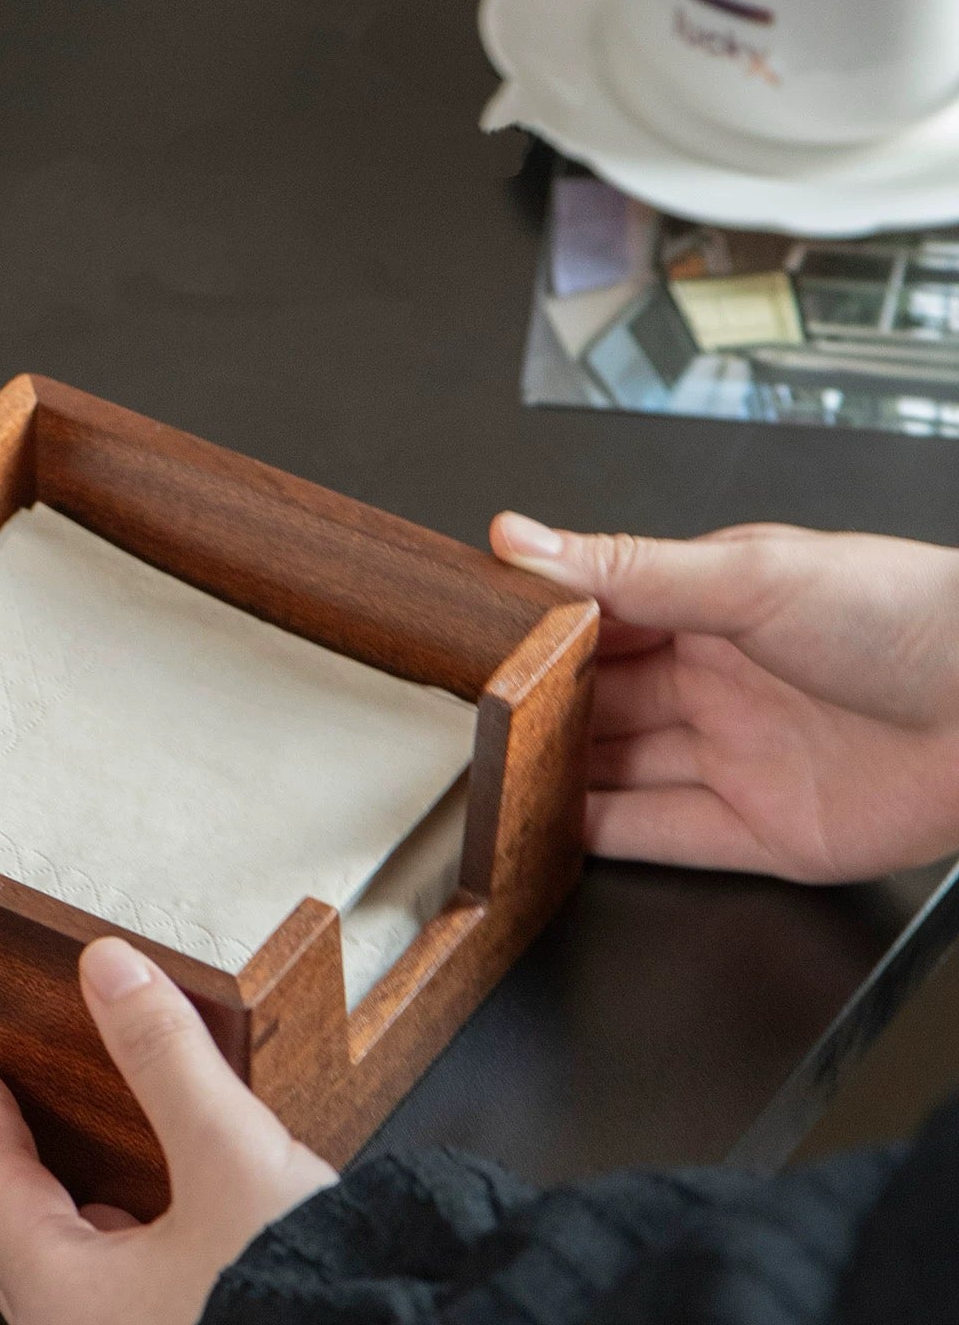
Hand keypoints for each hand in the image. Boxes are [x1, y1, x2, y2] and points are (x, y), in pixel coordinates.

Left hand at [0, 937, 336, 1324]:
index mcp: (77, 1300)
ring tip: (13, 1162)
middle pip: (4, 1236)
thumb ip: (165, 1056)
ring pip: (51, 1269)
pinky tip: (117, 1222)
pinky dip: (85, 1237)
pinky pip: (100, 1289)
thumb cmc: (296, 1292)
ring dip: (25, 1204)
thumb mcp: (227, 1154)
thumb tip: (111, 970)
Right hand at [491, 513, 958, 882]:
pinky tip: (551, 828)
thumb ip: (626, 568)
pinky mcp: (759, 832)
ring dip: (560, 774)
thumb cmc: (906, 616)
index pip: (598, 622)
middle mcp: (716, 684)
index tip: (471, 642)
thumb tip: (520, 538)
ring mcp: (734, 759)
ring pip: (620, 771)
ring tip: (489, 775)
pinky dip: (603, 835)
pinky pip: (662, 835)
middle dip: (539, 710)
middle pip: (601, 704)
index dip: (536, 634)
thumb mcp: (750, 576)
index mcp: (710, 610)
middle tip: (466, 716)